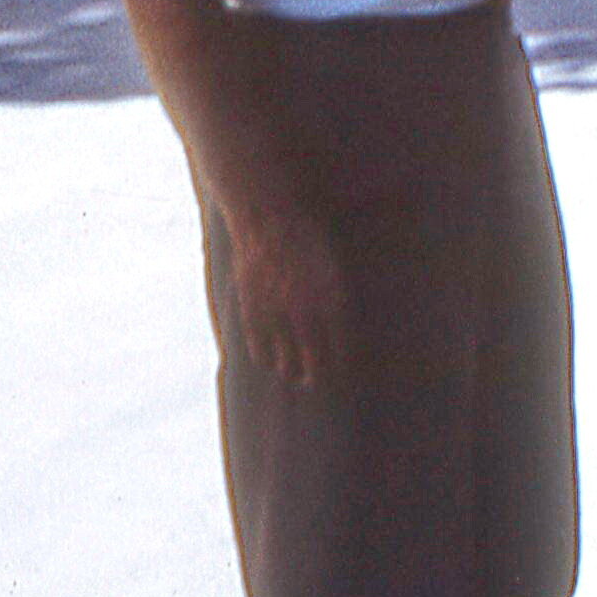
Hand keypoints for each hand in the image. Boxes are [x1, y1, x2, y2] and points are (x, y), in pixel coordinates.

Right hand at [222, 205, 343, 390]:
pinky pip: (260, 350)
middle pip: (316, 369)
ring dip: (290, 372)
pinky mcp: (252, 312)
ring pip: (286, 366)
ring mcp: (278, 315)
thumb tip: (340, 330)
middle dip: (317, 379)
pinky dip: (266, 358)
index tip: (341, 372)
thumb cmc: (308, 233)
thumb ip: (336, 301)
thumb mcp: (334, 266)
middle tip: (315, 381)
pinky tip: (270, 358)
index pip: (344, 355)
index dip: (342, 368)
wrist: (269, 214)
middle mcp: (309, 315)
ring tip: (292, 373)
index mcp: (336, 303)